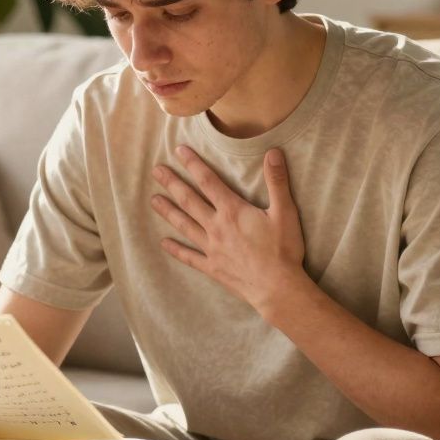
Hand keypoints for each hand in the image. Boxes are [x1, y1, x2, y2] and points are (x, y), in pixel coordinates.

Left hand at [150, 144, 307, 316]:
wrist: (278, 288)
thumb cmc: (283, 250)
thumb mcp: (285, 212)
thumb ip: (277, 181)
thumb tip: (273, 152)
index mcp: (233, 211)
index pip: (208, 181)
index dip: (193, 164)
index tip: (179, 151)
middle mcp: (217, 227)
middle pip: (190, 201)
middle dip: (172, 184)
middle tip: (156, 171)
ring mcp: (211, 248)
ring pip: (184, 225)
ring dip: (168, 212)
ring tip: (153, 200)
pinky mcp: (212, 267)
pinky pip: (189, 257)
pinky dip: (176, 249)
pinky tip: (163, 243)